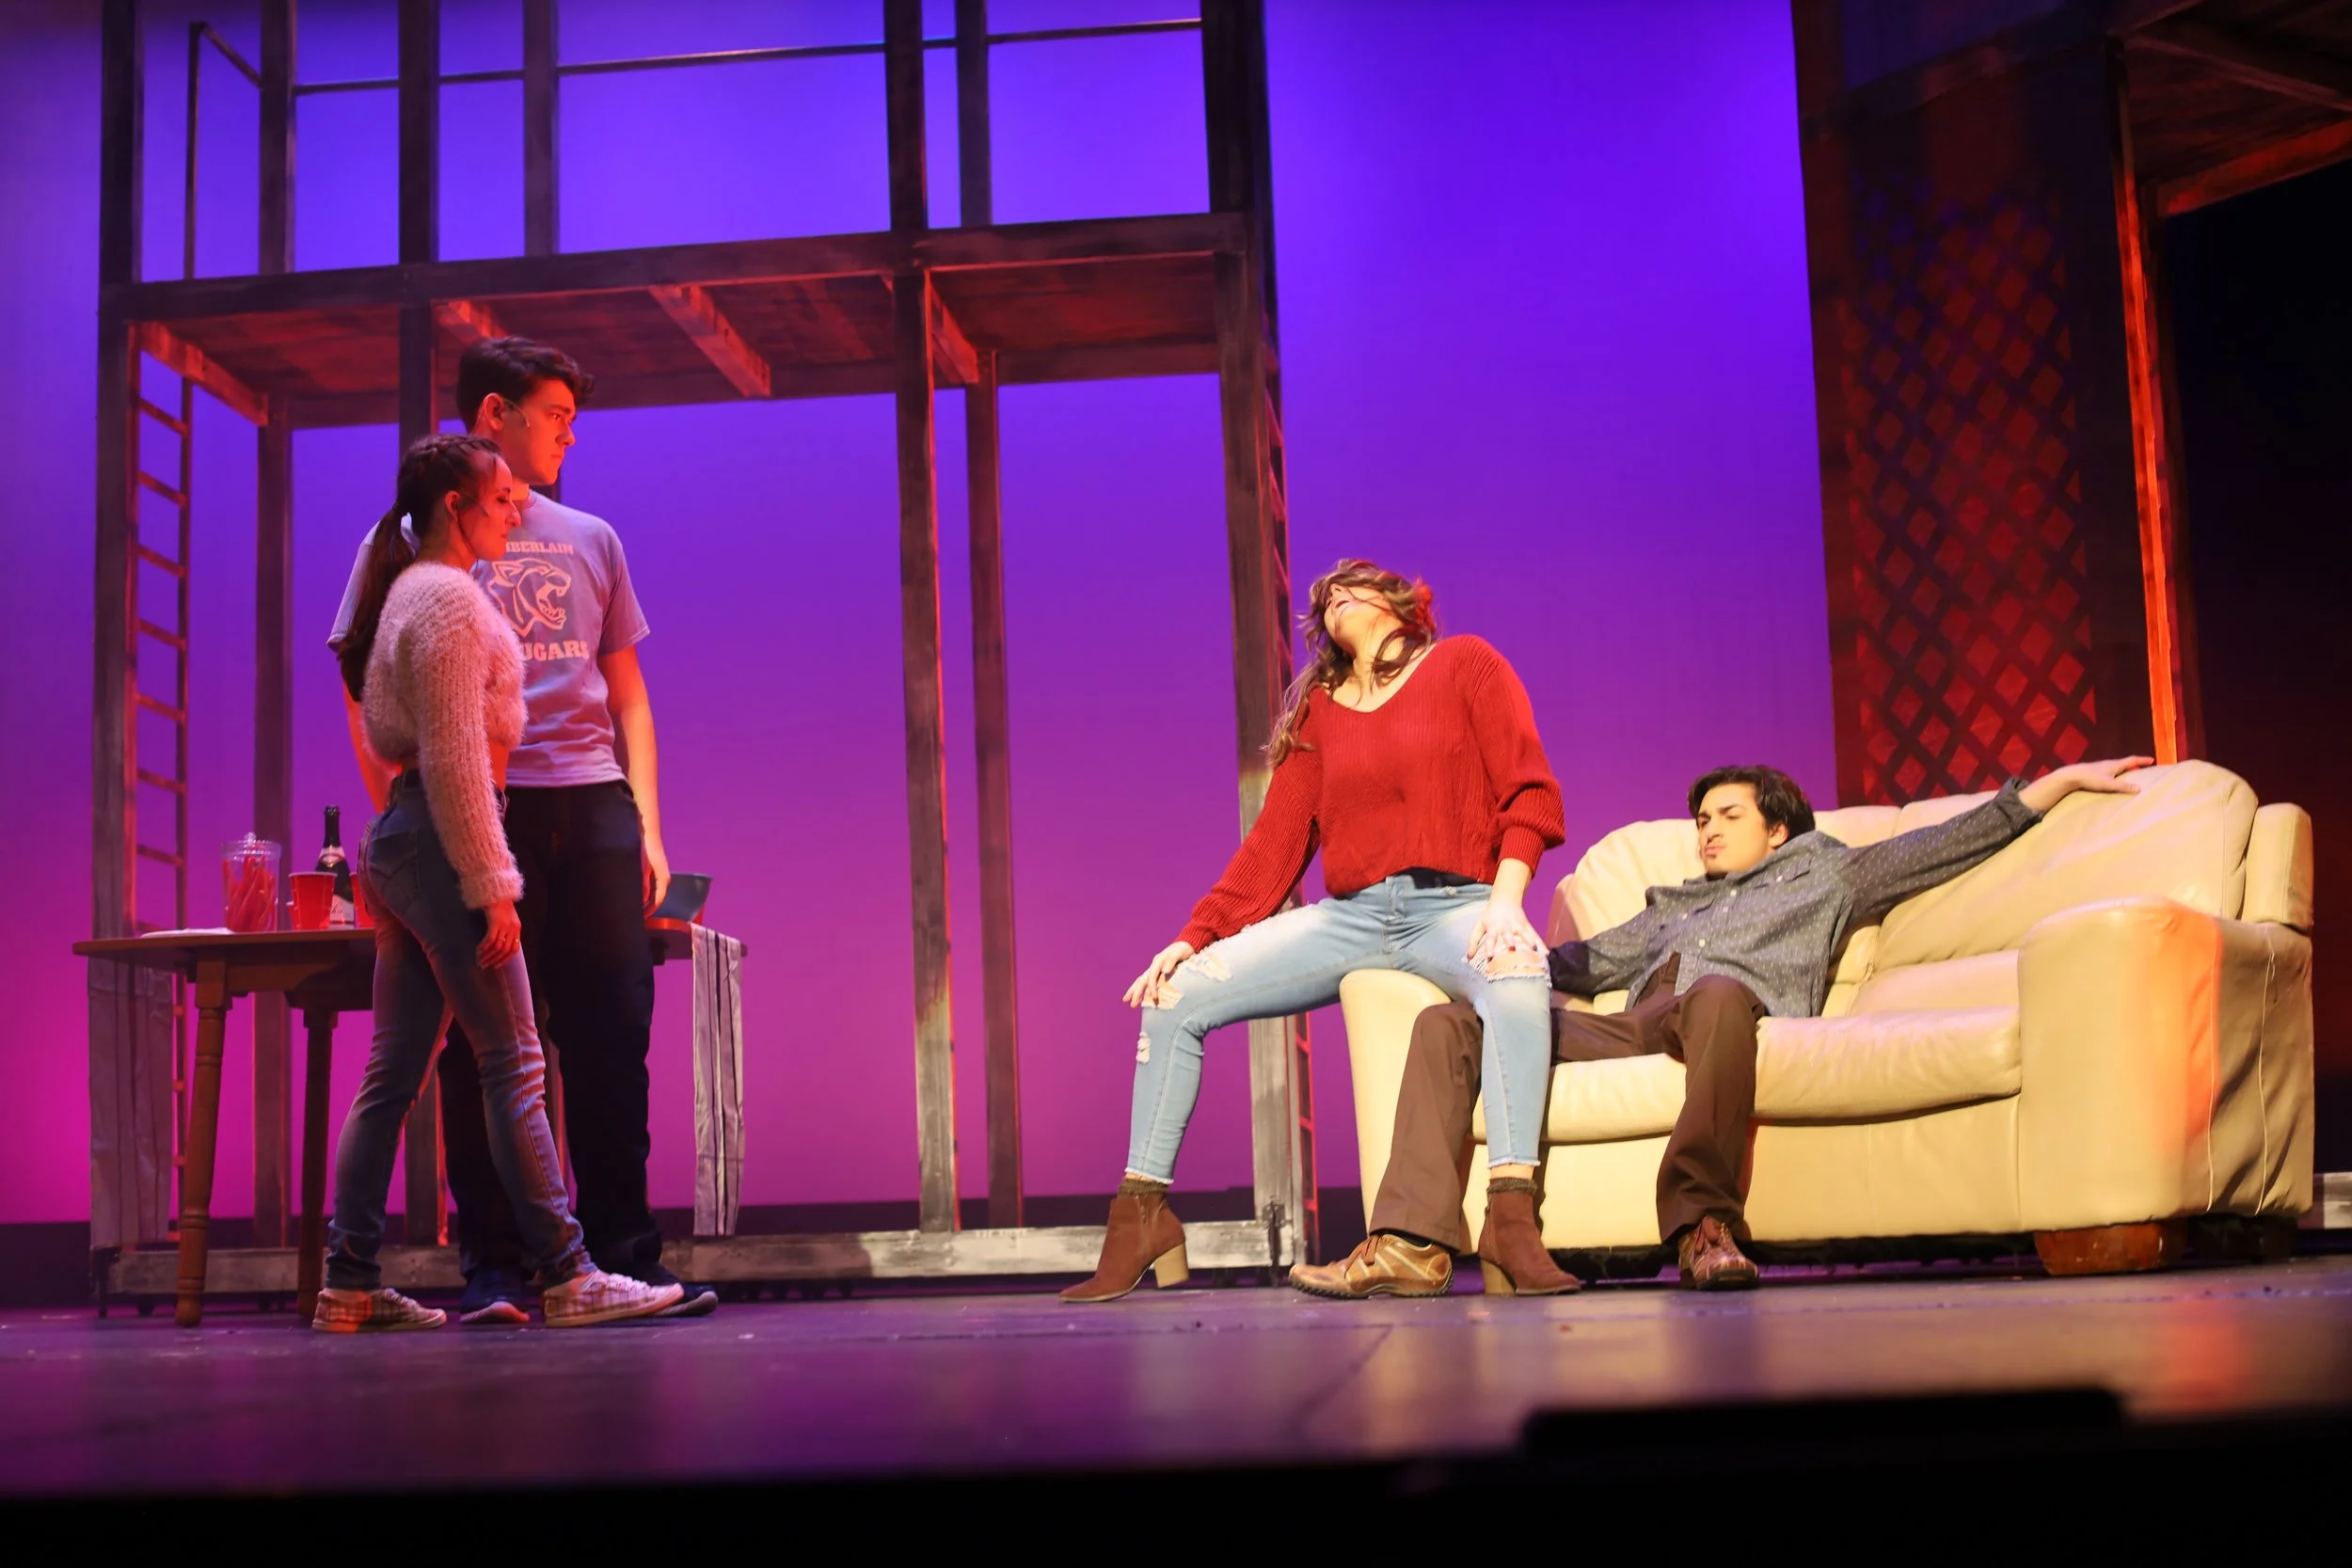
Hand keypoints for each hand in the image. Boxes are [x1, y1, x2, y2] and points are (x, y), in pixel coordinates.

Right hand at [478, 899, 522, 968]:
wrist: (496, 890)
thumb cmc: (499, 904)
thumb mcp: (508, 918)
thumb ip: (506, 930)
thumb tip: (499, 946)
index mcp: (517, 928)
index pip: (514, 950)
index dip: (505, 959)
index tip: (496, 966)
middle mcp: (513, 929)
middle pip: (504, 950)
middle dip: (494, 960)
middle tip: (484, 965)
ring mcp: (505, 926)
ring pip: (497, 947)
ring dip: (487, 955)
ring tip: (479, 960)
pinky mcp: (495, 923)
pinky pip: (490, 940)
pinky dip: (484, 947)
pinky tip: (478, 951)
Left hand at [642, 834, 671, 915]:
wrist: (648, 833)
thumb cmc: (646, 849)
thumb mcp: (642, 868)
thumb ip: (643, 884)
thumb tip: (642, 901)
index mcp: (663, 879)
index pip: (658, 900)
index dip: (650, 911)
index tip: (640, 920)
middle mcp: (664, 879)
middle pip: (657, 898)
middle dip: (648, 908)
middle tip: (636, 917)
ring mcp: (660, 875)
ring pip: (655, 893)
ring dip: (646, 901)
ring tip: (635, 909)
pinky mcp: (655, 871)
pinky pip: (652, 887)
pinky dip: (646, 894)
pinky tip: (636, 895)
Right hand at [1124, 941, 1196, 1008]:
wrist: (1186, 944)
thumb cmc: (1183, 949)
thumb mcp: (1179, 952)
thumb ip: (1172, 960)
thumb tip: (1164, 971)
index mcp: (1157, 961)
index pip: (1151, 977)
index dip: (1151, 988)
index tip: (1154, 998)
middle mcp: (1154, 965)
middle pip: (1141, 980)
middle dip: (1135, 992)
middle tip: (1131, 1004)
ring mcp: (1154, 969)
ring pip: (1141, 981)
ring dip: (1134, 991)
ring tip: (1128, 1001)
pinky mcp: (1157, 972)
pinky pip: (1147, 982)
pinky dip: (1142, 989)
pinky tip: (1140, 997)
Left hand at [1468, 893, 1545, 977]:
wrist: (1504, 899)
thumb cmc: (1489, 915)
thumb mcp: (1479, 925)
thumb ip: (1473, 941)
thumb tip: (1468, 957)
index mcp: (1493, 926)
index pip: (1490, 937)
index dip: (1489, 946)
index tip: (1490, 956)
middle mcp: (1506, 926)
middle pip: (1508, 934)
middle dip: (1510, 941)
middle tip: (1512, 948)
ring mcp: (1518, 925)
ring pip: (1524, 934)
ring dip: (1528, 941)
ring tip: (1534, 950)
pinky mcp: (1526, 926)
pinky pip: (1534, 935)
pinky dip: (1540, 944)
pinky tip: (1545, 953)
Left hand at [2019, 756, 2153, 814]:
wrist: (2071, 776)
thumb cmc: (2090, 778)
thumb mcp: (2108, 783)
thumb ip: (2123, 786)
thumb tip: (2139, 789)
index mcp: (2115, 765)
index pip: (2132, 760)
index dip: (2142, 760)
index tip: (2152, 759)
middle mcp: (2109, 764)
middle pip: (2125, 763)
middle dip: (2136, 765)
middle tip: (2145, 767)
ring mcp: (2101, 768)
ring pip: (2117, 768)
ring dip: (2126, 770)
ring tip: (2132, 775)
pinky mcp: (2095, 773)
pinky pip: (2110, 772)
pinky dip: (2117, 775)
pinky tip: (2115, 780)